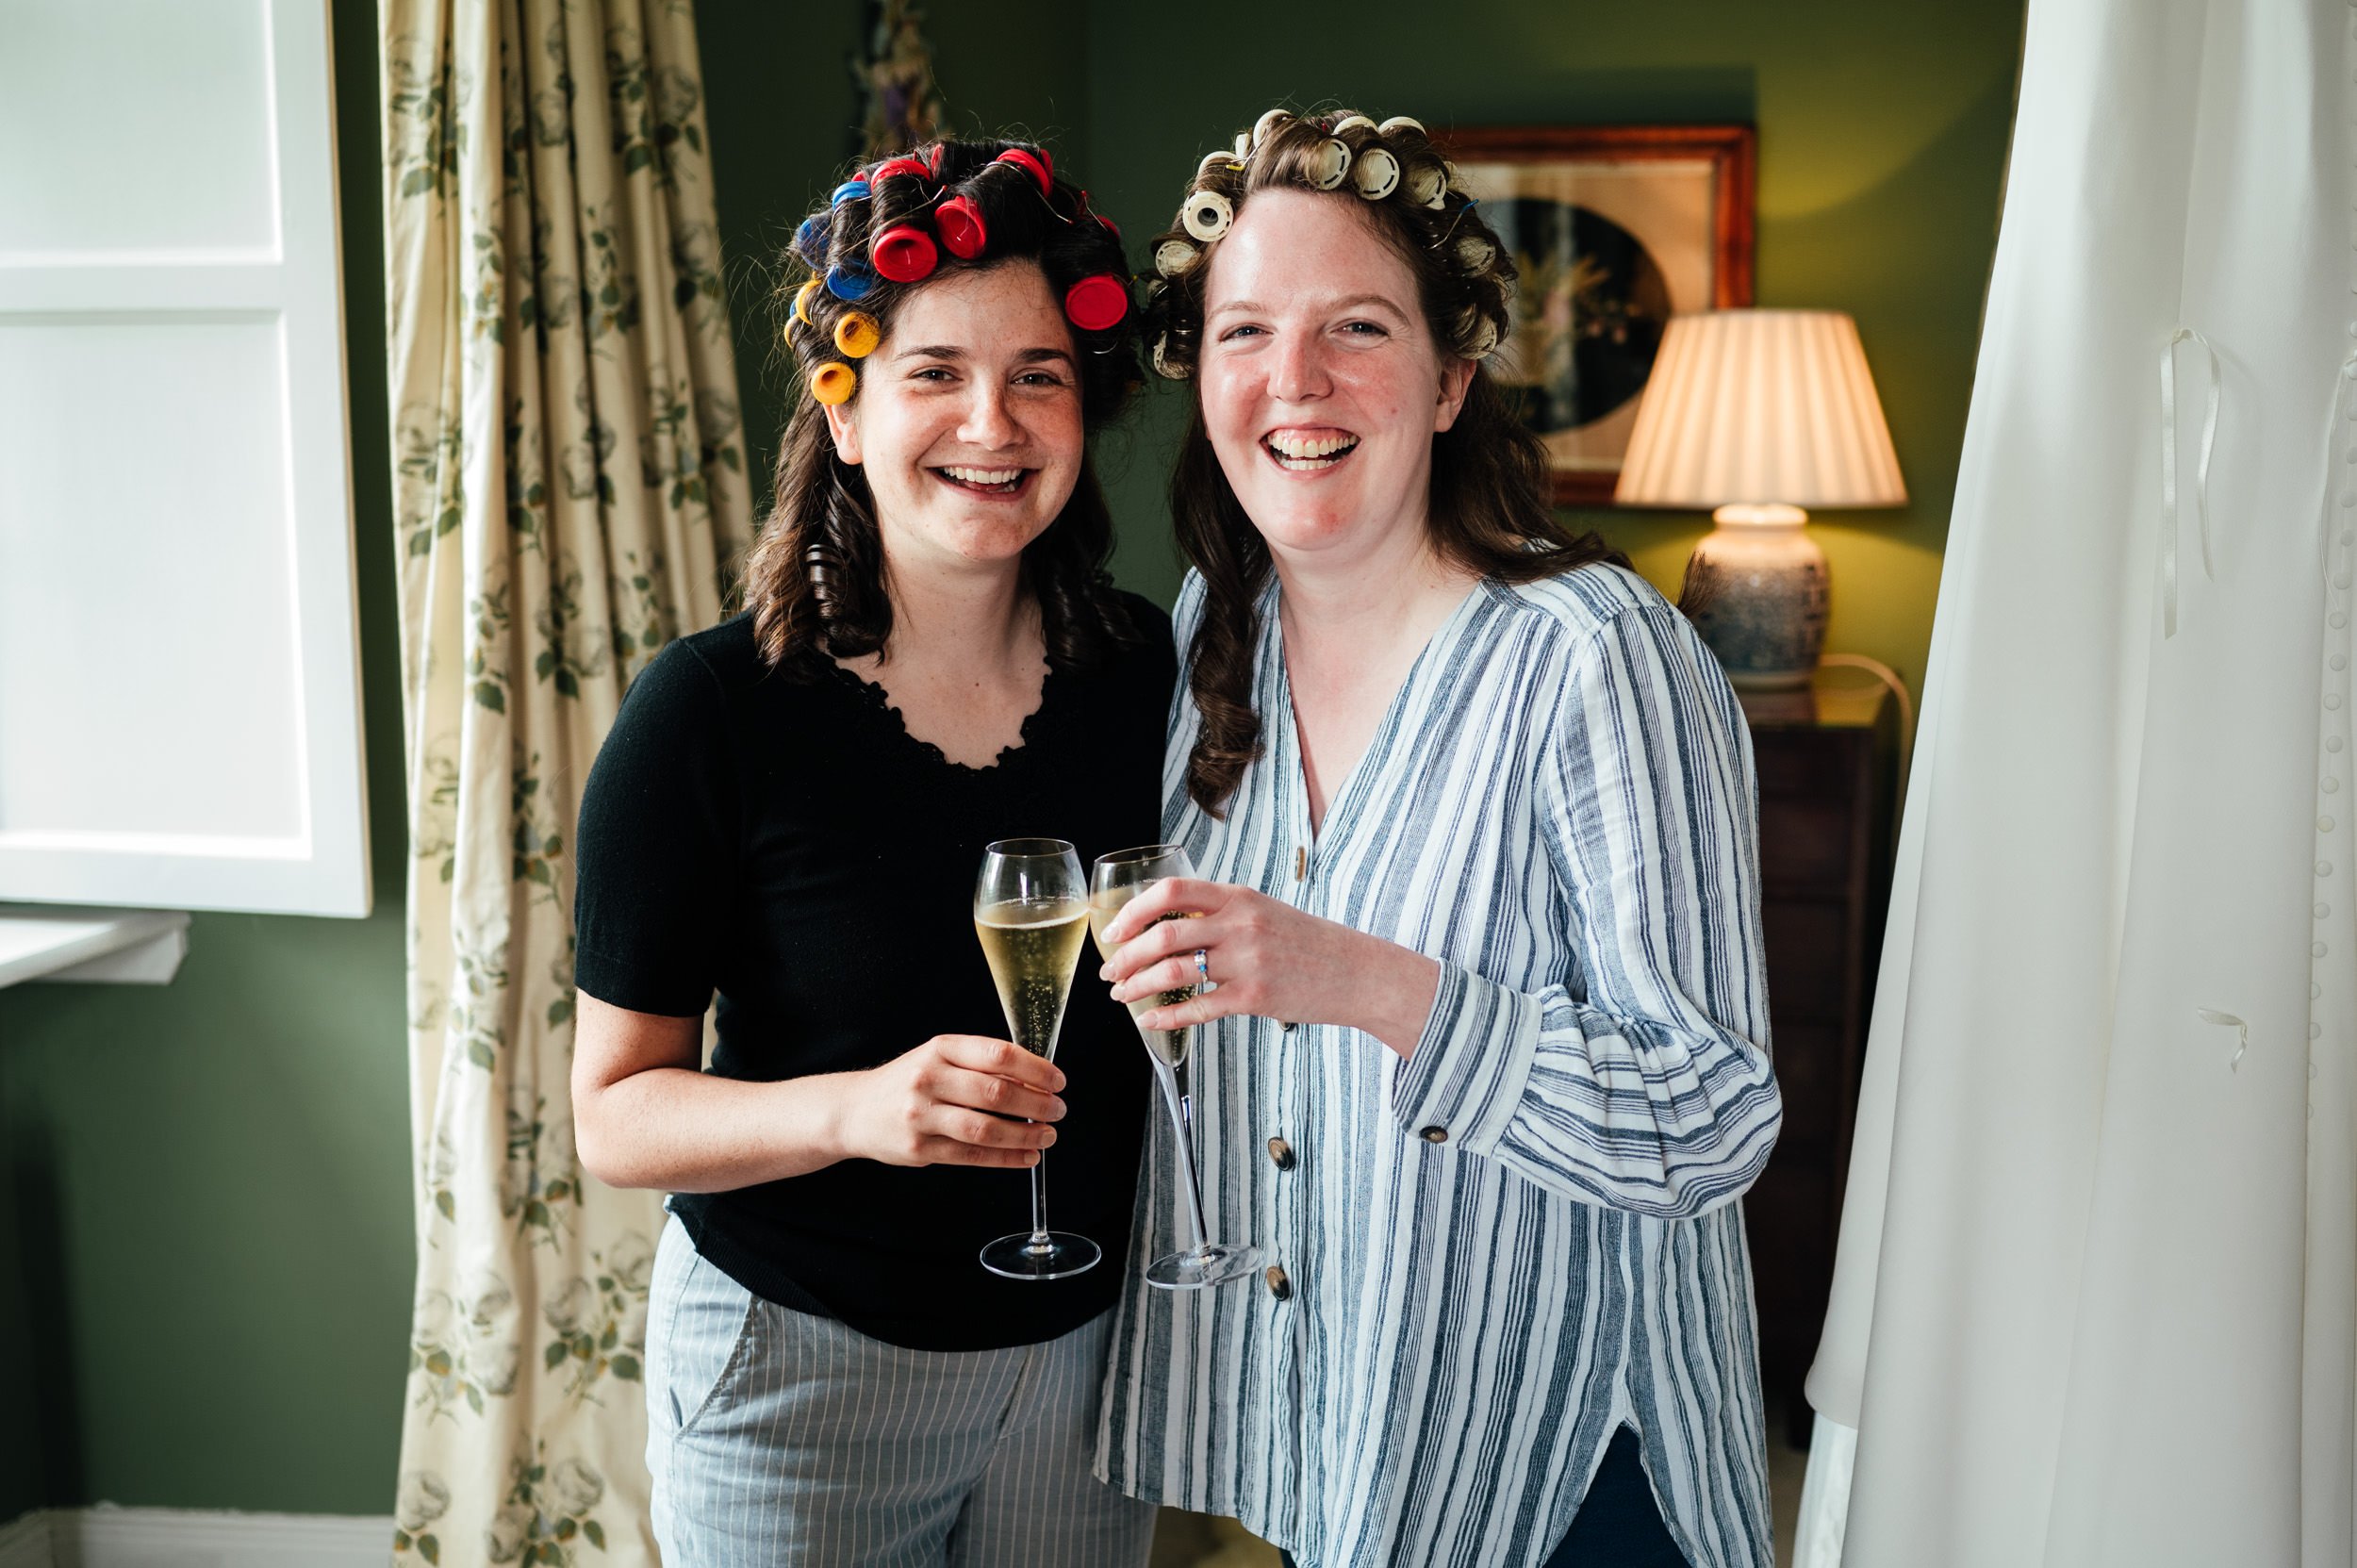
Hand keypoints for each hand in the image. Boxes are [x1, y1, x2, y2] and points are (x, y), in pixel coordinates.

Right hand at [831, 1035, 1065, 1168]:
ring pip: (985, 1128)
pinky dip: (1005, 1157)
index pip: (997, 1054)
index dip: (1035, 1068)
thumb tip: (1035, 1079)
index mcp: (940, 1049)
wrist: (855, 1110)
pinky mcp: (919, 1149)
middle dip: (1036, 1103)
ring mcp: (922, 1115)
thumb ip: (979, 1065)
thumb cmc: (907, 1082)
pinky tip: (1026, 1157)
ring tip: (1047, 1136)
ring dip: (1024, 1134)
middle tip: (1058, 1110)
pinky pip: (971, 1155)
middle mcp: (929, 1078)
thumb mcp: (938, 1058)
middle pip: (995, 1092)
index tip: (1057, 1081)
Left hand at [1095, 878, 1441, 1058]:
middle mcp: (1241, 923)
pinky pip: (1198, 1008)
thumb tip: (1166, 927)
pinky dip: (1166, 1016)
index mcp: (1239, 896)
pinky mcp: (1256, 997)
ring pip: (1174, 972)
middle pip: (1163, 934)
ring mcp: (1248, 961)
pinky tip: (1150, 1021)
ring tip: (1122, 996)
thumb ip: (1220, 914)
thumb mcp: (1264, 912)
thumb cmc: (1307, 943)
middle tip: (1109, 972)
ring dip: (1138, 986)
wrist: (1357, 972)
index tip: (1113, 930)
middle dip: (1125, 956)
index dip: (1133, 911)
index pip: (1171, 891)